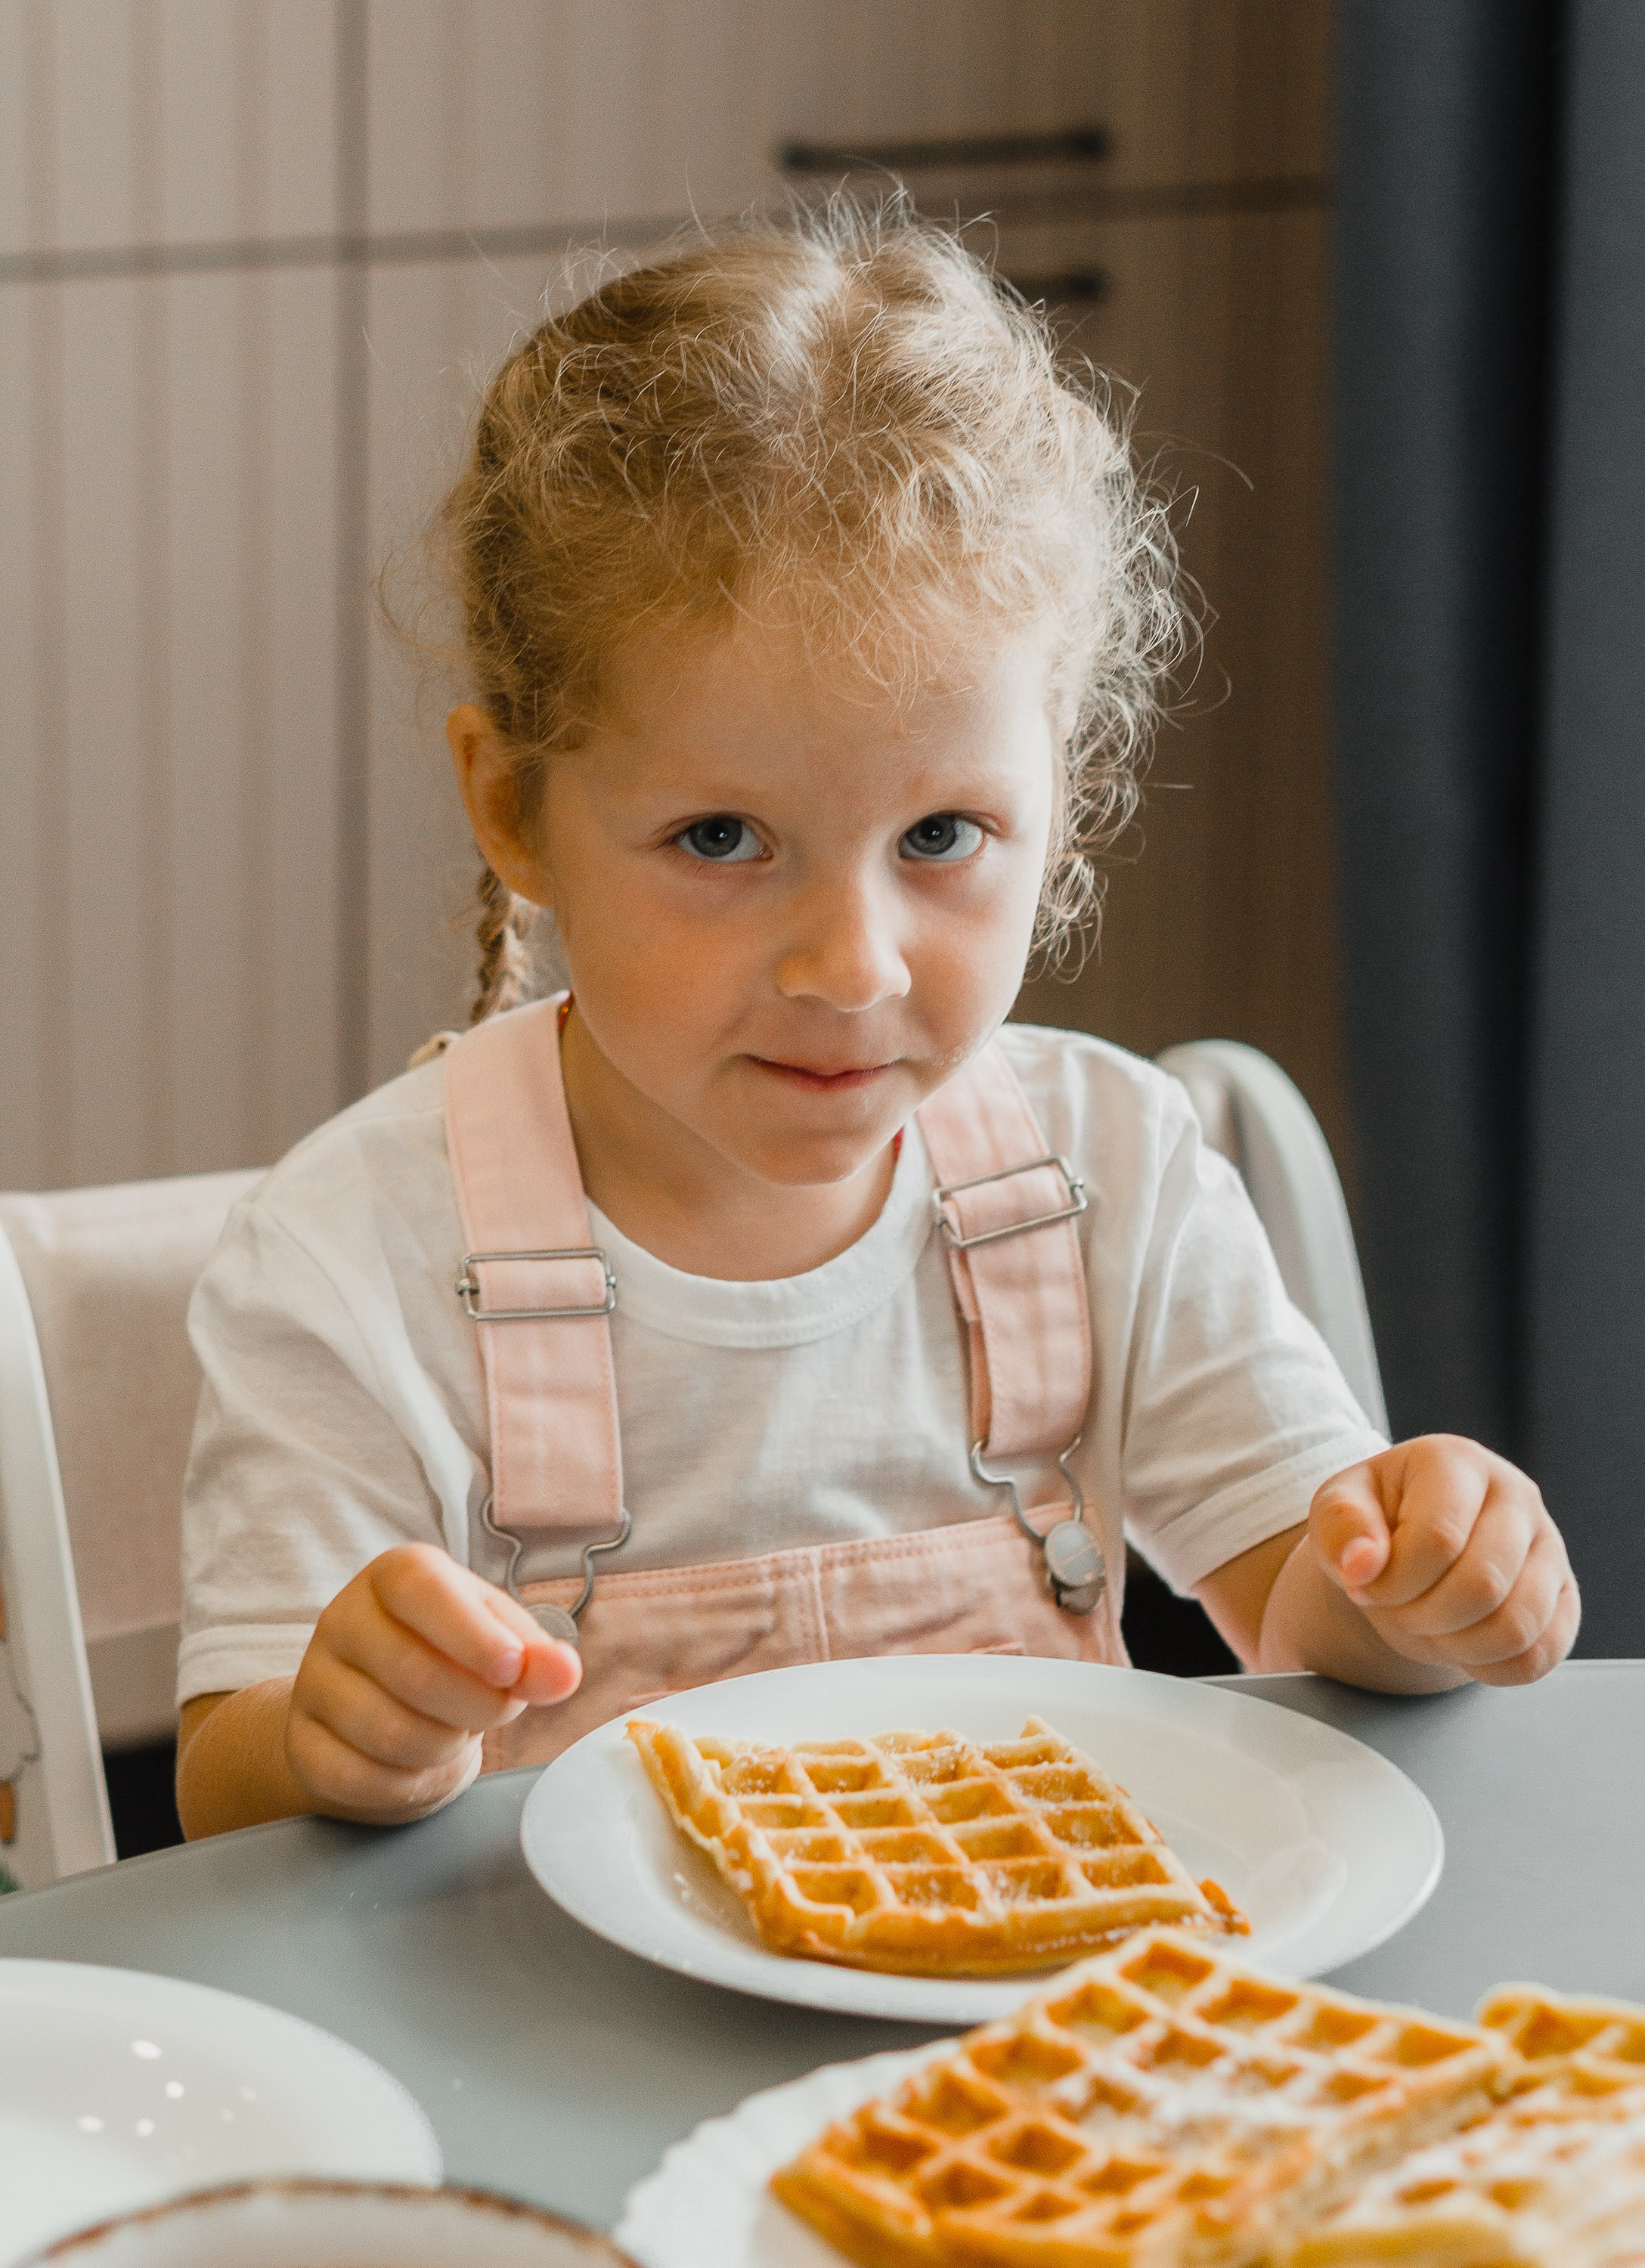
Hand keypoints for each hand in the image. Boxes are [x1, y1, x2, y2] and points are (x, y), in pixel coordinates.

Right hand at [286, 1543, 580, 1822]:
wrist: (382, 1711)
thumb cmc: (452, 1660)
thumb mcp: (499, 1642)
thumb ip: (535, 1656)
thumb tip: (564, 1674)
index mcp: (395, 1576)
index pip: (420, 1588)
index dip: (469, 1632)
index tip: (510, 1668)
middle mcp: (343, 1618)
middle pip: (410, 1669)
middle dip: (476, 1705)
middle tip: (499, 1712)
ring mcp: (313, 1681)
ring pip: (385, 1730)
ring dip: (443, 1746)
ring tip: (457, 1733)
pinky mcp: (301, 1741)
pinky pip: (356, 1775)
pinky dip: (406, 1783)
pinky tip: (420, 1765)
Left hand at [1309, 1435, 1578, 1685]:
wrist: (1410, 1551)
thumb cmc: (1374, 1524)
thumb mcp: (1336, 1512)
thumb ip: (1341, 1526)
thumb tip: (1361, 1563)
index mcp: (1456, 1461)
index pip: (1438, 1539)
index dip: (1393, 1582)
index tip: (1365, 1585)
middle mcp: (1516, 1495)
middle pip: (1484, 1585)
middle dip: (1424, 1616)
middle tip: (1399, 1608)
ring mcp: (1549, 1546)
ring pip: (1518, 1626)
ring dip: (1457, 1645)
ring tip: (1429, 1623)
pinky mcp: (1564, 1596)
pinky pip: (1539, 1656)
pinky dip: (1490, 1667)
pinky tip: (1460, 1643)